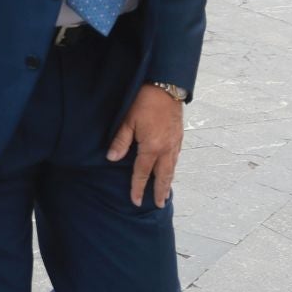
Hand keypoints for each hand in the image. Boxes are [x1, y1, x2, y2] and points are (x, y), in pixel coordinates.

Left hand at [107, 85, 183, 207]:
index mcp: (152, 147)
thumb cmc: (144, 102)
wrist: (166, 87)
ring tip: (165, 193)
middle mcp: (166, 149)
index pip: (142, 173)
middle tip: (159, 205)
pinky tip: (170, 170)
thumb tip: (112, 158)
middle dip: (160, 191)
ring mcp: (175, 143)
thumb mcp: (128, 120)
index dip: (138, 188)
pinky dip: (173, 168)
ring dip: (168, 182)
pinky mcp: (179, 137)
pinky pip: (176, 158)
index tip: (136, 201)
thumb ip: (121, 141)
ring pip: (172, 168)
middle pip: (163, 175)